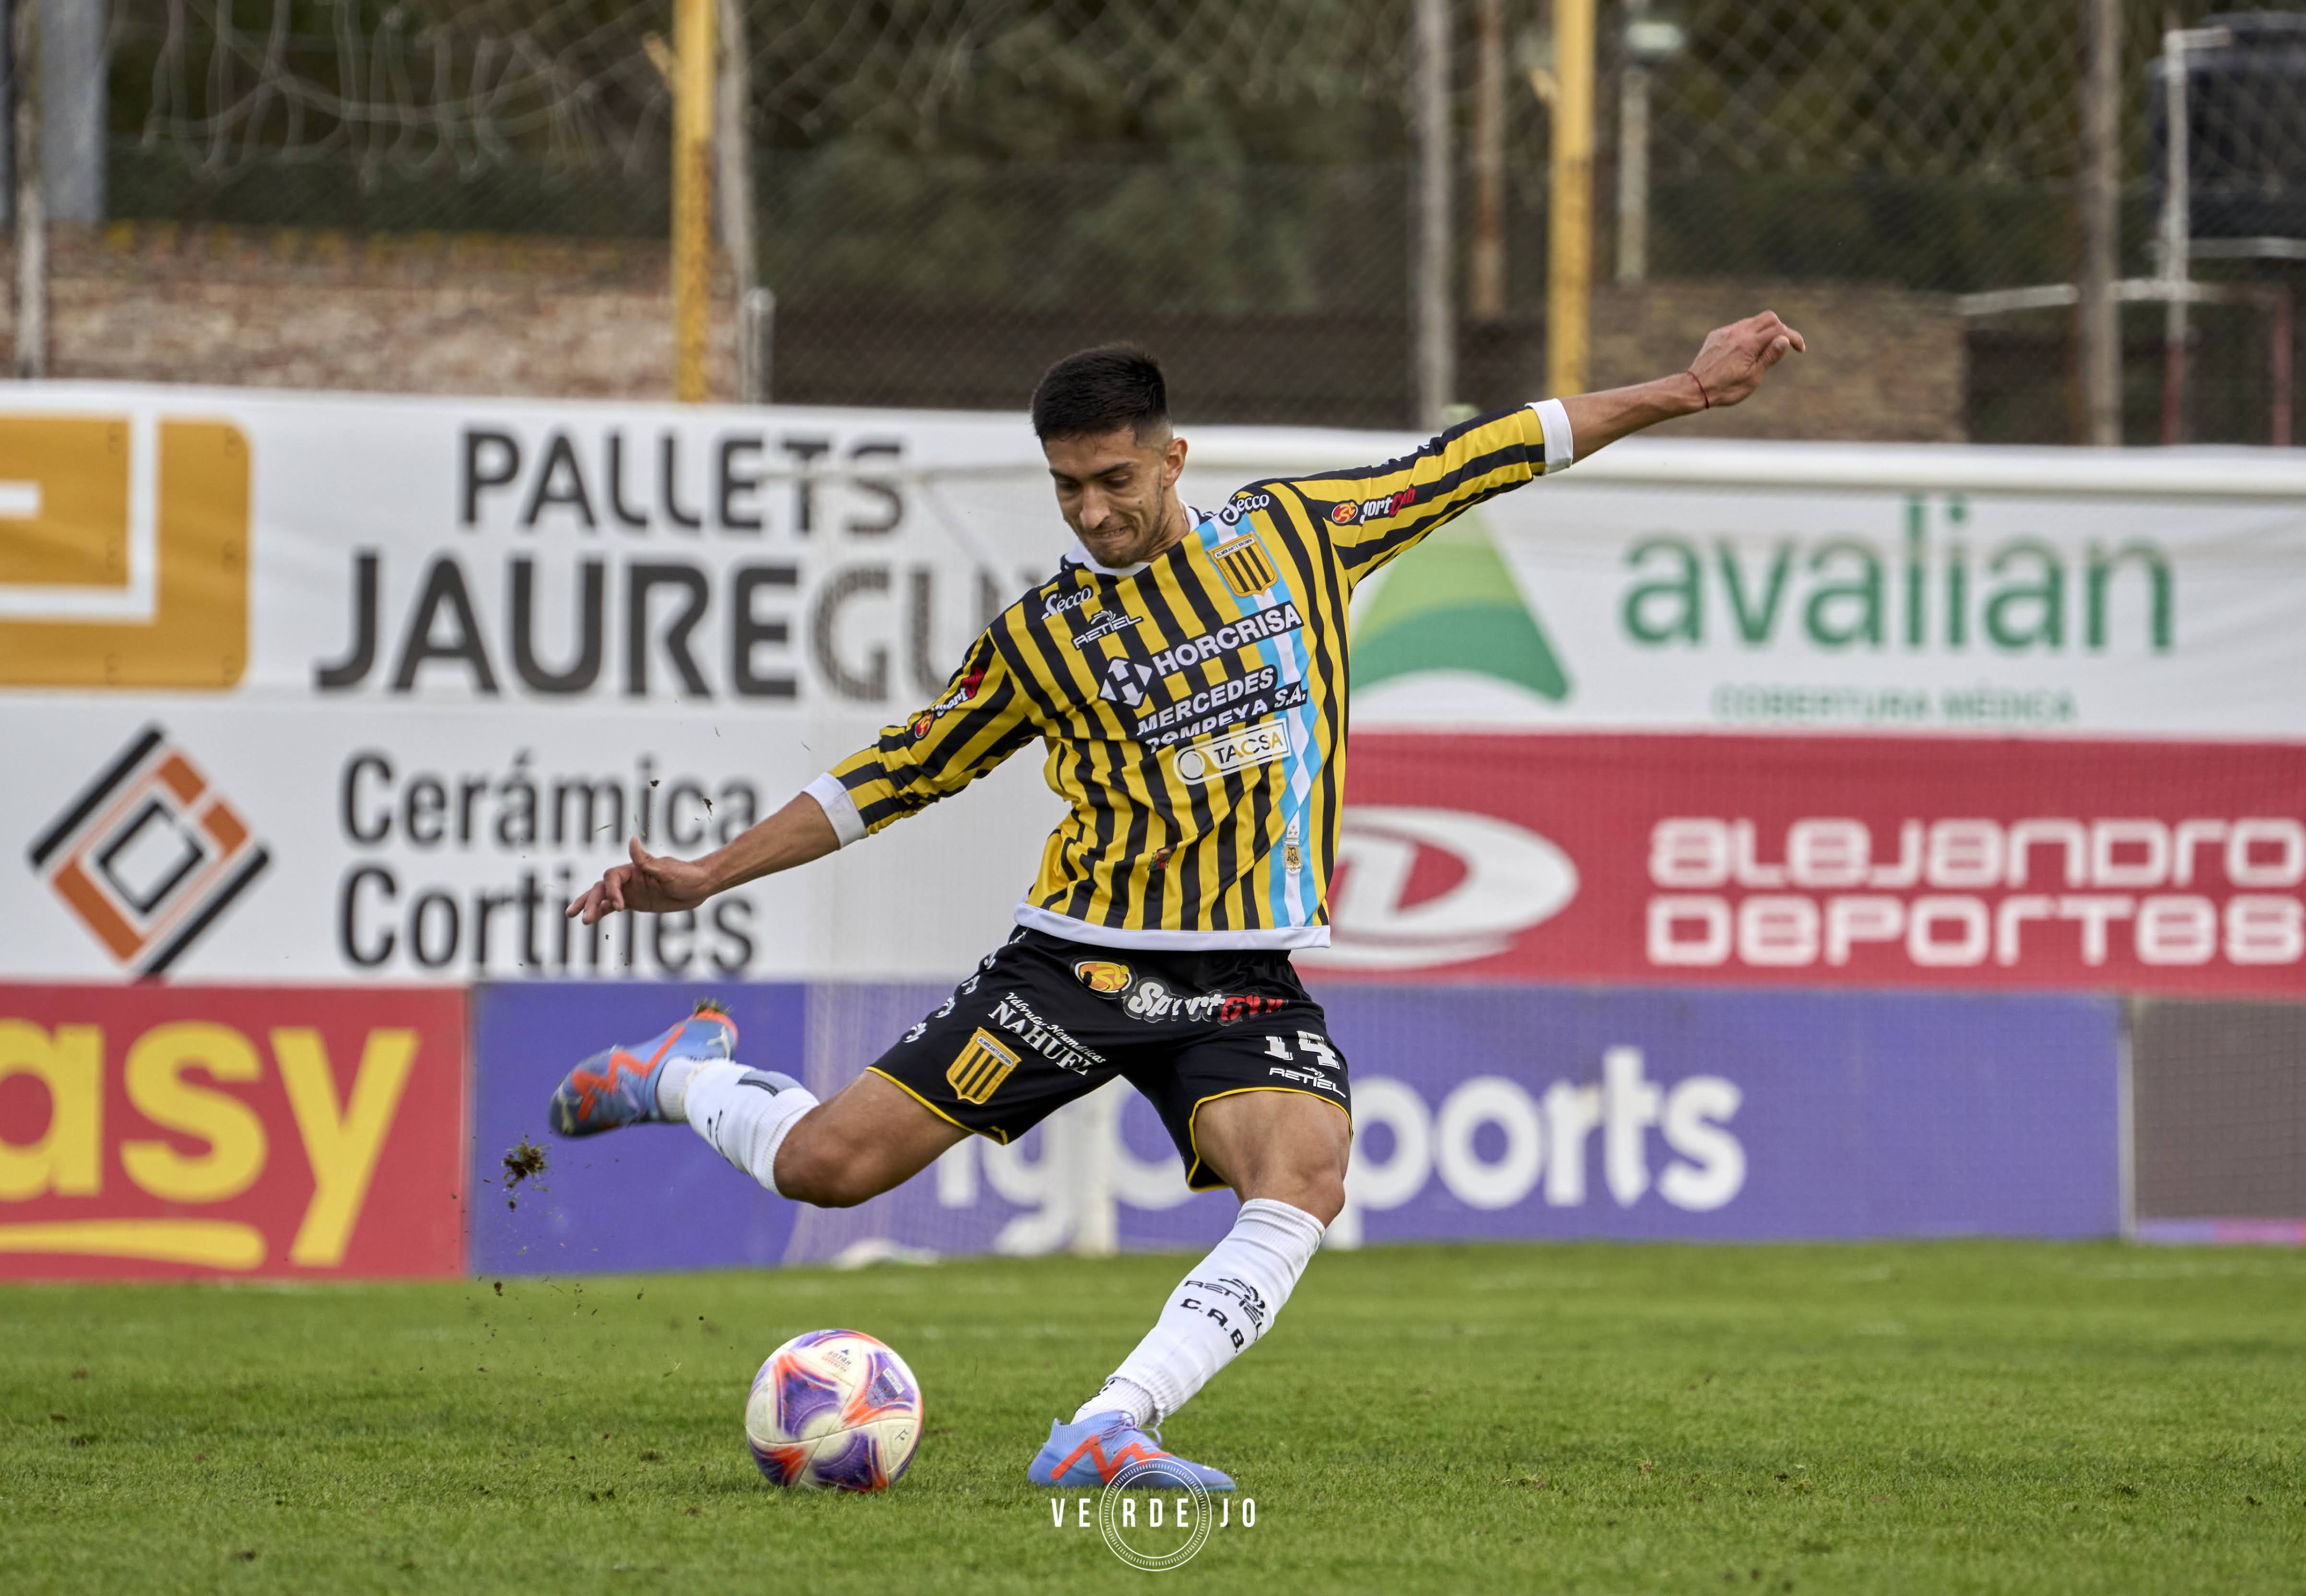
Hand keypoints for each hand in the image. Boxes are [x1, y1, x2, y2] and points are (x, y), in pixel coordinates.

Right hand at [566, 836, 714, 925]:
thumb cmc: (686, 876)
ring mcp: (630, 890)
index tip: (620, 907)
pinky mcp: (635, 902)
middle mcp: (629, 878)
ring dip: (590, 905)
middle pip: (602, 888)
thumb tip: (631, 840)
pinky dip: (601, 911)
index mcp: (634, 869)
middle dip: (591, 902)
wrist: (700, 885)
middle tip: (583, 918)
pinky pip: (613, 907)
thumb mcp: (668, 871)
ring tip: (573, 916)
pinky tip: (591, 919)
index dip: (612, 891)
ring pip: (603, 897)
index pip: (612, 877)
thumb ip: (646, 860)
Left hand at [1687, 310, 1805, 408]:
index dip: (1794, 337)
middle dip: (1781, 328)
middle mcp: (1738, 332)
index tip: (1800, 349)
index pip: (1780, 330)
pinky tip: (1744, 351)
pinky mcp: (1716, 335)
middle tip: (1783, 345)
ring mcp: (1726, 332)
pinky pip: (1737, 328)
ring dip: (1763, 331)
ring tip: (1764, 350)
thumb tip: (1784, 339)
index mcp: (1749, 343)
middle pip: (1768, 317)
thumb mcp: (1753, 377)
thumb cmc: (1725, 388)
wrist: (1694, 388)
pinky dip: (1747, 334)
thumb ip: (1769, 356)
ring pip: (1752, 321)